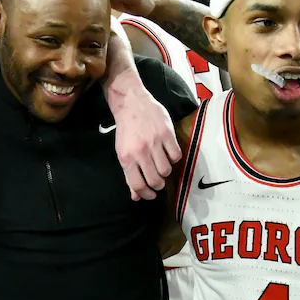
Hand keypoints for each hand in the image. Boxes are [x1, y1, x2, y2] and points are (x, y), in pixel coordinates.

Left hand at [107, 81, 179, 199]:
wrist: (131, 103)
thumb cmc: (126, 130)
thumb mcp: (122, 152)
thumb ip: (129, 175)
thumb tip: (136, 196)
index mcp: (126, 158)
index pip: (138, 185)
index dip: (146, 194)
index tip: (151, 195)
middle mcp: (140, 152)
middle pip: (155, 180)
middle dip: (158, 185)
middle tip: (158, 182)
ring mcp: (155, 143)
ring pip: (166, 170)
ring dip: (166, 172)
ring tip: (162, 166)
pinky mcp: (167, 134)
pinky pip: (176, 156)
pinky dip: (174, 159)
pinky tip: (169, 154)